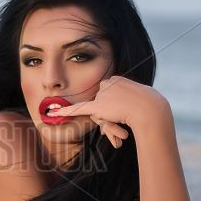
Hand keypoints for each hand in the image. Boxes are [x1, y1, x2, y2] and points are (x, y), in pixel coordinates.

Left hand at [47, 75, 167, 147]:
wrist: (148, 108)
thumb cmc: (147, 105)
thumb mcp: (136, 98)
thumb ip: (123, 101)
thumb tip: (116, 111)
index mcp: (115, 79)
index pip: (107, 97)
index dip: (112, 108)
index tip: (121, 111)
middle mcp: (105, 84)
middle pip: (101, 105)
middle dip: (109, 116)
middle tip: (123, 120)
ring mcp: (101, 95)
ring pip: (99, 113)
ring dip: (109, 122)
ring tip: (122, 121)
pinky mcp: (97, 107)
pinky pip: (77, 109)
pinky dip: (64, 112)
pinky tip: (52, 114)